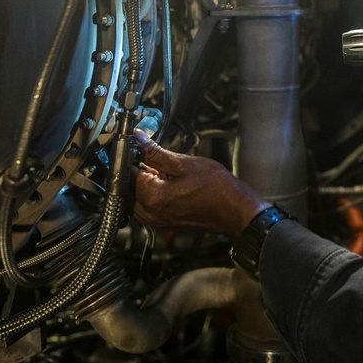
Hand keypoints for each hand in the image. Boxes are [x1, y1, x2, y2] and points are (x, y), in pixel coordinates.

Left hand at [133, 131, 268, 237]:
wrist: (234, 210)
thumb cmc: (216, 189)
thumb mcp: (184, 163)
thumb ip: (156, 152)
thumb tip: (138, 139)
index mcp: (151, 197)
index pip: (127, 172)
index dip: (132, 156)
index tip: (139, 146)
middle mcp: (149, 213)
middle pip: (129, 187)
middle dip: (137, 169)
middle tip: (153, 156)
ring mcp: (155, 221)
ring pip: (137, 196)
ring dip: (144, 181)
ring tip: (164, 169)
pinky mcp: (163, 223)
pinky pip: (147, 205)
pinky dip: (152, 192)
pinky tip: (167, 182)